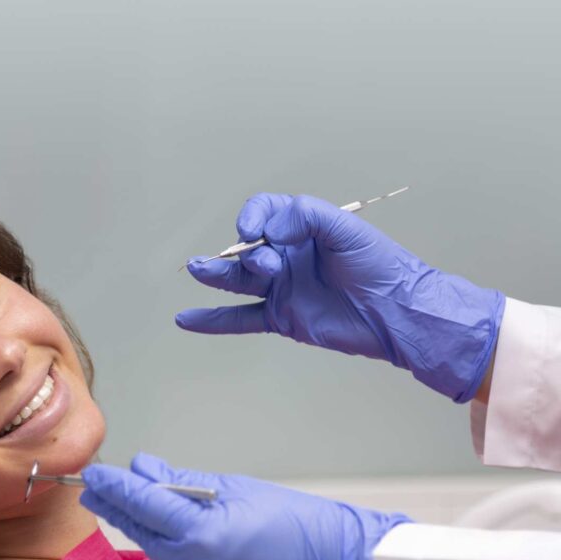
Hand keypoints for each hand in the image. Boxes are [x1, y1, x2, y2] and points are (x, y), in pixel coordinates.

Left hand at [80, 453, 411, 559]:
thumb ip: (183, 484)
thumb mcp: (236, 489)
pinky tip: (173, 536)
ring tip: (130, 508)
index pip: (144, 506)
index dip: (115, 488)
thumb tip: (145, 469)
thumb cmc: (297, 521)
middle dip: (120, 510)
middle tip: (96, 489)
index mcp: (202, 535)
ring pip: (162, 557)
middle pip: (145, 535)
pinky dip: (175, 554)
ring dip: (147, 532)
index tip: (94, 474)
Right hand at [178, 194, 503, 401]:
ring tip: (196, 269)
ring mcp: (280, 289)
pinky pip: (239, 318)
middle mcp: (286, 256)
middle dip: (244, 254)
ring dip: (214, 275)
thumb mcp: (348, 230)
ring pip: (237, 281)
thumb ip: (308, 216)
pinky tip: (186, 319)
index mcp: (302, 229)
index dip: (253, 216)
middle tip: (265, 266)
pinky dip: (212, 321)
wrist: (399, 314)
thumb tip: (271, 227)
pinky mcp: (280, 318)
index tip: (252, 229)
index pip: (264, 212)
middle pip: (246, 248)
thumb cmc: (381, 267)